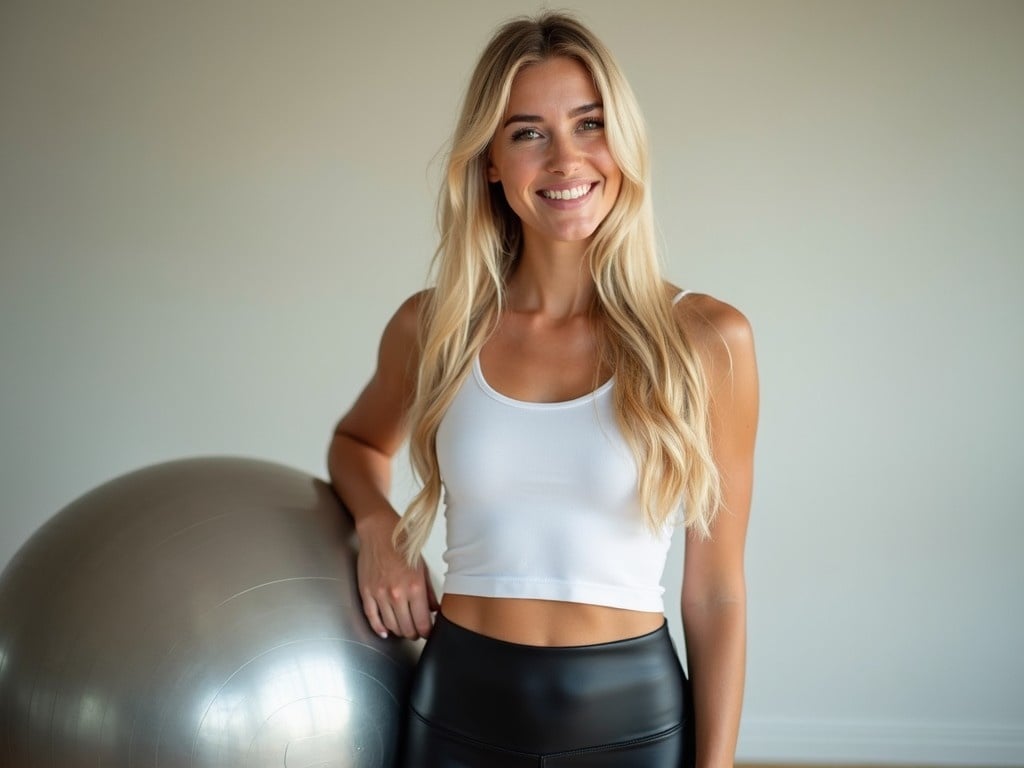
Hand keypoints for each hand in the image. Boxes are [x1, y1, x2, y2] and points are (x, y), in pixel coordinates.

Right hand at [354, 512, 438, 639]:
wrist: (379, 531)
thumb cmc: (402, 545)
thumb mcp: (422, 567)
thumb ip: (429, 592)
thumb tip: (434, 609)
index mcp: (414, 587)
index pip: (422, 622)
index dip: (426, 632)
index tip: (428, 632)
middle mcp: (397, 593)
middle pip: (406, 628)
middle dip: (414, 633)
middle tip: (417, 631)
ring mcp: (379, 594)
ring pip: (391, 626)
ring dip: (399, 631)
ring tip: (404, 628)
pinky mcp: (366, 592)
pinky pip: (372, 618)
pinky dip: (379, 628)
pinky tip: (385, 631)